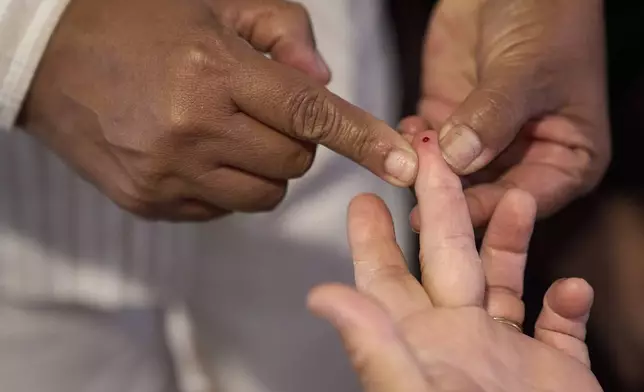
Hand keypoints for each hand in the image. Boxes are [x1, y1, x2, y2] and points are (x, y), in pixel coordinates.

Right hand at [19, 0, 417, 220]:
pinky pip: (223, 210)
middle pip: (294, 163)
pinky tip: (198, 153)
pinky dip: (228, 186)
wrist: (48, 60)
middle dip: (298, 143)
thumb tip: (324, 83)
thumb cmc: (139, 22)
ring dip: (267, 170)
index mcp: (212, 71)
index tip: (403, 164)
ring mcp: (168, 174)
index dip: (362, 139)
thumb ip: (283, 32)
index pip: (308, 112)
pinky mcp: (150, 203)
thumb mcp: (214, 6)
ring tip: (232, 134)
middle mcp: (192, 129)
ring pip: (264, 196)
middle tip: (265, 113)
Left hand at [309, 131, 601, 391]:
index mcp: (420, 343)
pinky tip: (571, 290)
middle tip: (431, 157)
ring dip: (512, 239)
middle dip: (441, 206)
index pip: (386, 278)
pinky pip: (562, 326)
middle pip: (448, 258)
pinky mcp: (557, 374)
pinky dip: (569, 305)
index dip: (373, 238)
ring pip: (506, 280)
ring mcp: (508, 355)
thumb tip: (322, 297)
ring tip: (517, 197)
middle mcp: (461, 341)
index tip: (363, 199)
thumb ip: (374, 347)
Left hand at [403, 0, 609, 228]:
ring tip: (407, 166)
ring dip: (427, 172)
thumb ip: (494, 115)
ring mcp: (482, 142)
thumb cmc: (546, 19)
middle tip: (416, 205)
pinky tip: (405, 134)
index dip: (491, 209)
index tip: (454, 218)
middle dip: (451, 198)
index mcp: (566, 158)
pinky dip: (413, 144)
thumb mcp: (528, 69)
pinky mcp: (450, 120)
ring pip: (451, 175)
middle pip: (485, 194)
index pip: (527, 198)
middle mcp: (524, 158)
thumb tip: (459, 157)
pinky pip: (428, 145)